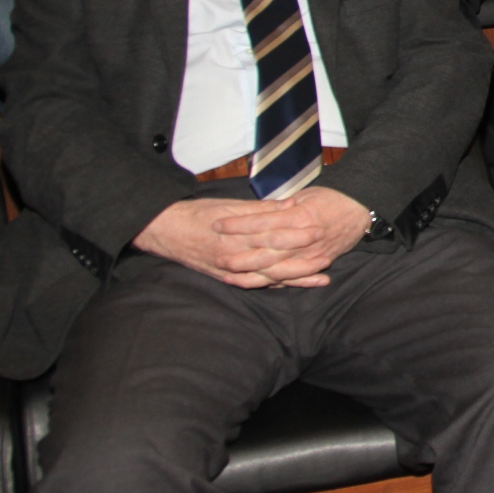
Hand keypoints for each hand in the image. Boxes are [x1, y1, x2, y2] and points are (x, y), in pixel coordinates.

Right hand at [134, 186, 366, 287]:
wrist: (165, 230)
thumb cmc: (197, 213)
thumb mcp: (229, 206)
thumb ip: (260, 210)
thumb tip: (290, 206)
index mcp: (237, 233)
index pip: (272, 234)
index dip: (296, 233)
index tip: (318, 228)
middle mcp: (235, 255)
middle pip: (274, 260)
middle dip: (302, 260)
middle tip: (328, 257)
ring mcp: (230, 269)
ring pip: (268, 277)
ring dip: (295, 278)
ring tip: (320, 278)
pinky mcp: (225, 277)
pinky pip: (253, 284)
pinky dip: (274, 286)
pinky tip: (292, 286)